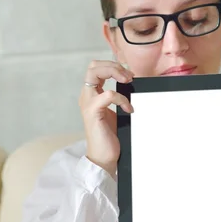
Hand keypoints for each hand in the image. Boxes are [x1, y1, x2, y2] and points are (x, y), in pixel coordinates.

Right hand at [79, 60, 133, 176]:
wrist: (104, 156)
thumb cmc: (110, 136)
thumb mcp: (116, 112)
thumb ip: (118, 98)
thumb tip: (133, 84)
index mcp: (92, 94)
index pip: (96, 68)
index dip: (113, 66)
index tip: (129, 75)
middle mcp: (87, 96)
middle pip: (93, 66)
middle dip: (112, 65)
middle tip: (128, 75)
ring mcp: (88, 103)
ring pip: (95, 73)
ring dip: (115, 73)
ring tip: (128, 81)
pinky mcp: (92, 112)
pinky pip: (108, 94)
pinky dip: (121, 98)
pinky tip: (129, 108)